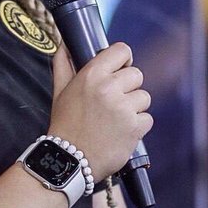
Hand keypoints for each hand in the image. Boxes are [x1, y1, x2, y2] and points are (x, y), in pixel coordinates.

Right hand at [47, 42, 151, 181]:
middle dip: (128, 87)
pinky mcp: (135, 127)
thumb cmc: (65, 126)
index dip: (123, 59)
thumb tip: (63, 46)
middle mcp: (109, 88)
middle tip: (113, 102)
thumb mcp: (60, 93)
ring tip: (116, 120)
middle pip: (136, 74)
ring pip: (144, 97)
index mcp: (91, 75)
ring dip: (134, 108)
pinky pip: (147, 118)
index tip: (121, 69)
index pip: (121, 50)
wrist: (70, 161)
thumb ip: (64, 67)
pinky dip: (138, 126)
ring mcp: (123, 108)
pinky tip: (121, 132)